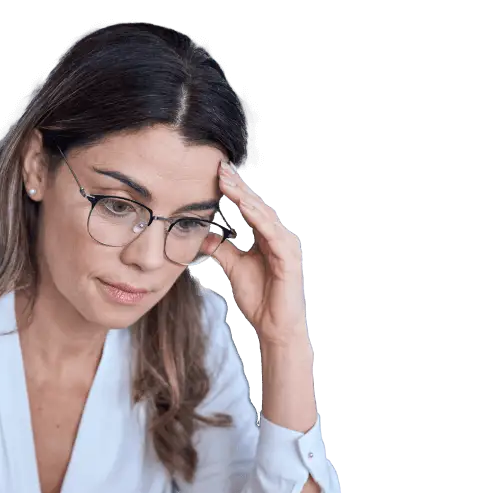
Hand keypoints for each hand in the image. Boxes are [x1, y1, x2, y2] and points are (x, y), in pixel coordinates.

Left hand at [212, 160, 307, 346]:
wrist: (273, 325)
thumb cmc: (259, 298)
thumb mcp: (234, 267)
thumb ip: (222, 250)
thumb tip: (205, 235)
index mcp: (266, 237)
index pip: (249, 208)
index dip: (234, 191)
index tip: (217, 173)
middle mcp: (277, 237)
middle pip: (256, 205)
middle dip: (238, 186)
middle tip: (221, 167)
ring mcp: (285, 245)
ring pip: (263, 215)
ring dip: (245, 197)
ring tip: (228, 181)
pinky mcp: (288, 257)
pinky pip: (271, 233)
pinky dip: (258, 218)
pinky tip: (245, 206)